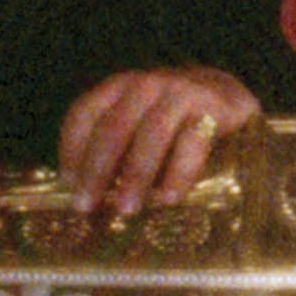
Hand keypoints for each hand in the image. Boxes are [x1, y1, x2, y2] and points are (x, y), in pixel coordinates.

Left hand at [60, 66, 259, 217]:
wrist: (227, 95)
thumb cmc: (172, 121)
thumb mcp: (138, 125)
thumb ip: (117, 151)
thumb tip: (90, 199)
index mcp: (117, 89)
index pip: (84, 115)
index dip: (71, 151)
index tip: (68, 187)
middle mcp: (144, 86)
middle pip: (113, 128)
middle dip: (96, 170)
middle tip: (85, 206)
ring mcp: (178, 93)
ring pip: (151, 134)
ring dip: (136, 175)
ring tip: (126, 209)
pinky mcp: (211, 107)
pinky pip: (192, 142)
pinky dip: (178, 173)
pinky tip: (169, 200)